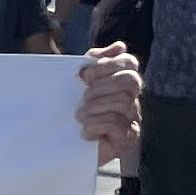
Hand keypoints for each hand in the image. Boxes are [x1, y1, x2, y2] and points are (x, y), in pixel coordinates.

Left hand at [75, 43, 141, 162]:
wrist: (61, 148)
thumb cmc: (71, 113)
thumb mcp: (78, 83)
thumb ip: (95, 62)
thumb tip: (120, 46)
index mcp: (121, 83)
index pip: (129, 63)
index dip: (106, 65)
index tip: (82, 76)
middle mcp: (132, 99)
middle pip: (130, 80)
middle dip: (101, 86)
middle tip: (82, 98)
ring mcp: (133, 120)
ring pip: (122, 102)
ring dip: (94, 108)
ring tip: (79, 116)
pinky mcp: (128, 139)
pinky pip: (116, 124)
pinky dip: (95, 125)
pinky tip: (84, 132)